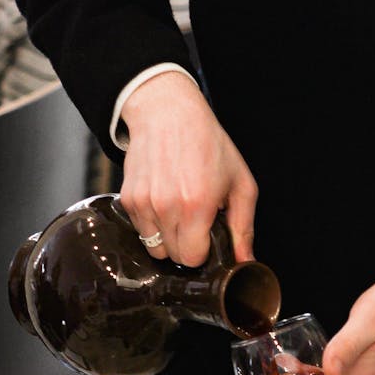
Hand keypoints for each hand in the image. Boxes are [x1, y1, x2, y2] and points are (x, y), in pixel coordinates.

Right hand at [119, 71, 257, 265]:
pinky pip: (140, 230)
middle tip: (196, 222)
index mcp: (197, 205)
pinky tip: (164, 201)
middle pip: (173, 256)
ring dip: (168, 237)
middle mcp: (167, 207)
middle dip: (187, 245)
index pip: (193, 258)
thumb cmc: (208, 144)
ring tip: (179, 211)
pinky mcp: (129, 199)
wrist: (168, 113)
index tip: (208, 236)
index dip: (203, 251)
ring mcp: (144, 203)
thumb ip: (244, 226)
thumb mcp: (240, 183)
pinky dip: (152, 223)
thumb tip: (246, 260)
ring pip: (154, 247)